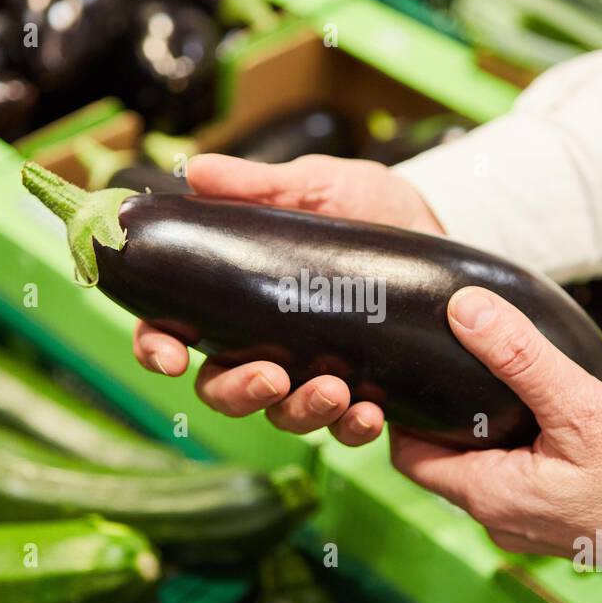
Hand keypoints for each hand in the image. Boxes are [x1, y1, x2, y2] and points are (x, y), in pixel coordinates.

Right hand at [132, 153, 442, 445]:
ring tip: (333, 390)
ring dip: (300, 412)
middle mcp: (266, 344)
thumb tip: (197, 172)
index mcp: (238, 297)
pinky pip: (345, 430)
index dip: (158, 347)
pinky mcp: (362, 395)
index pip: (175, 329)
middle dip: (237, 392)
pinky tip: (369, 413)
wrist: (444, 231)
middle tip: (271, 377)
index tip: (169, 355)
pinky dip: (353, 428)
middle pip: (221, 388)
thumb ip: (258, 185)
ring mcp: (312, 374)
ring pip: (281, 415)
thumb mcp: (319, 185)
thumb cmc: (373, 209)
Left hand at [392, 286, 601, 596]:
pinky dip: (516, 444)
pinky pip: (517, 477)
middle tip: (453, 361)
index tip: (412, 370)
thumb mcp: (584, 407)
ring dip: (482, 429)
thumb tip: (465, 310)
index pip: (408, 457)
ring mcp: (530, 524)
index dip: (402, 414)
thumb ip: (520, 357)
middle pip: (442, 460)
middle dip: (442, 415)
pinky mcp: (559, 520)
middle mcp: (501, 518)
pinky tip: (541, 413)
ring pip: (481, 468)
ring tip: (495, 379)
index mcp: (490, 497)